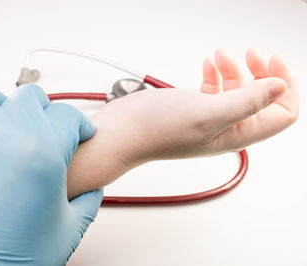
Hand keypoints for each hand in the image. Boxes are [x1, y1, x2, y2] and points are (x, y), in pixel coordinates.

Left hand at [0, 84, 102, 264]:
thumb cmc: (9, 260)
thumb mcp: (65, 233)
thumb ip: (87, 204)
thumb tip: (93, 191)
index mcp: (42, 154)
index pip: (68, 117)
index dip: (80, 125)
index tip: (79, 131)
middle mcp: (5, 136)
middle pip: (31, 98)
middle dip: (45, 110)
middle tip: (46, 125)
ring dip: (5, 109)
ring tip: (8, 128)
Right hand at [67, 48, 298, 198]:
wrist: (121, 132)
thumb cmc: (157, 130)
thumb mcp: (208, 113)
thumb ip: (248, 102)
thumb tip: (280, 88)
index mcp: (237, 134)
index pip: (282, 114)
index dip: (285, 85)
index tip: (273, 61)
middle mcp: (226, 128)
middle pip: (263, 99)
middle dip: (262, 72)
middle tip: (252, 53)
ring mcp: (208, 118)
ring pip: (238, 91)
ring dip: (236, 69)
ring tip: (220, 56)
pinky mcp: (192, 109)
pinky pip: (215, 89)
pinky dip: (215, 73)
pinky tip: (207, 65)